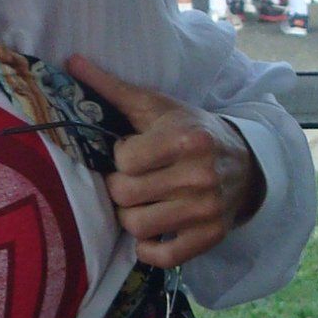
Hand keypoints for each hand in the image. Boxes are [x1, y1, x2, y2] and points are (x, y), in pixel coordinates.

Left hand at [66, 55, 263, 269]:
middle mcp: (200, 176)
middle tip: (132, 179)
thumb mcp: (158, 106)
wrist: (246, 163)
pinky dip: (148, 249)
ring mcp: (206, 210)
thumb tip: (71, 60)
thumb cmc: (192, 130)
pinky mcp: (210, 237)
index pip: (125, 161)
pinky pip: (162, 257)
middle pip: (126, 195)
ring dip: (130, 217)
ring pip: (138, 227)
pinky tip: (152, 231)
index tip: (133, 151)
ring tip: (140, 203)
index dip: (121, 157)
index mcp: (187, 140)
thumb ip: (114, 88)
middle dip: (120, 187)